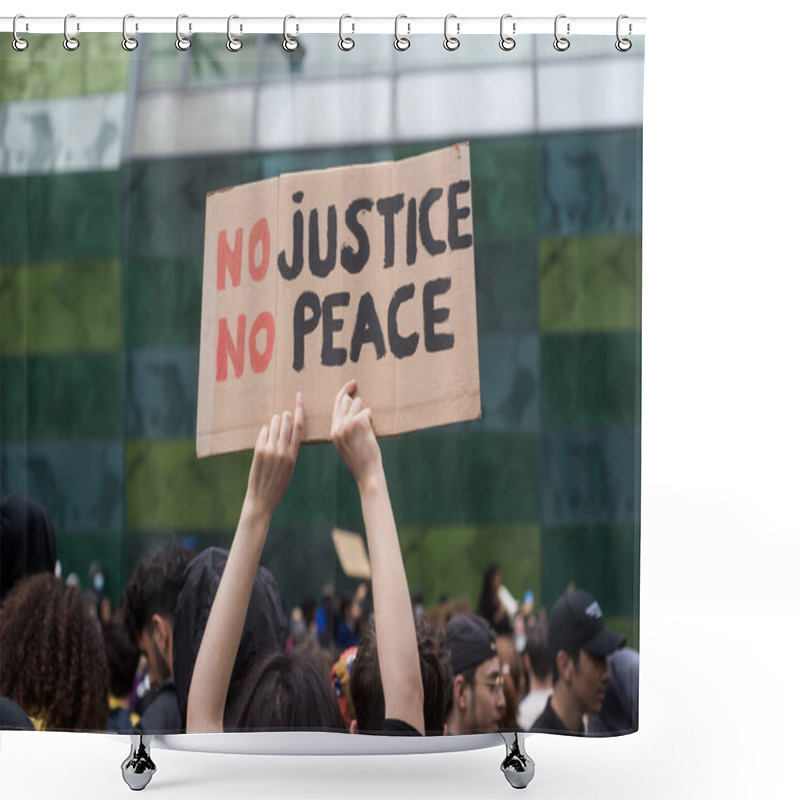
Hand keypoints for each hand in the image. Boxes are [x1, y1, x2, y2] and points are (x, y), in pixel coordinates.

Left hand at [244, 392, 303, 518]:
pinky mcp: (258, 451)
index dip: (299, 410)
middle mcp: (283, 451)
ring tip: (275, 422)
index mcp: (294, 455)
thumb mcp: (290, 468)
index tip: (299, 397)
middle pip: (286, 423)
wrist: (262, 499)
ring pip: (274, 425)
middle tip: (284, 414)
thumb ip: (289, 451)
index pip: (298, 427)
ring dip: (275, 421)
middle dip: (285, 416)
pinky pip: (263, 433)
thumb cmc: (277, 485)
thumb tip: (287, 433)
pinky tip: (266, 433)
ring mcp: (270, 451)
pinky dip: (265, 431)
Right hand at [331, 380, 381, 489]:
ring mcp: (347, 424)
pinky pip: (367, 411)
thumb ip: (345, 427)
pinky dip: (371, 418)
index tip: (351, 384)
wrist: (367, 472)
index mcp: (332, 431)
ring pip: (357, 404)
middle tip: (358, 389)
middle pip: (345, 400)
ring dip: (365, 411)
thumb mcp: (347, 443)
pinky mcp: (358, 423)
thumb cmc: (361, 459)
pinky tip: (371, 431)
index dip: (344, 392)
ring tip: (368, 427)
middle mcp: (337, 426)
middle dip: (355, 396)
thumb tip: (352, 404)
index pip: (336, 405)